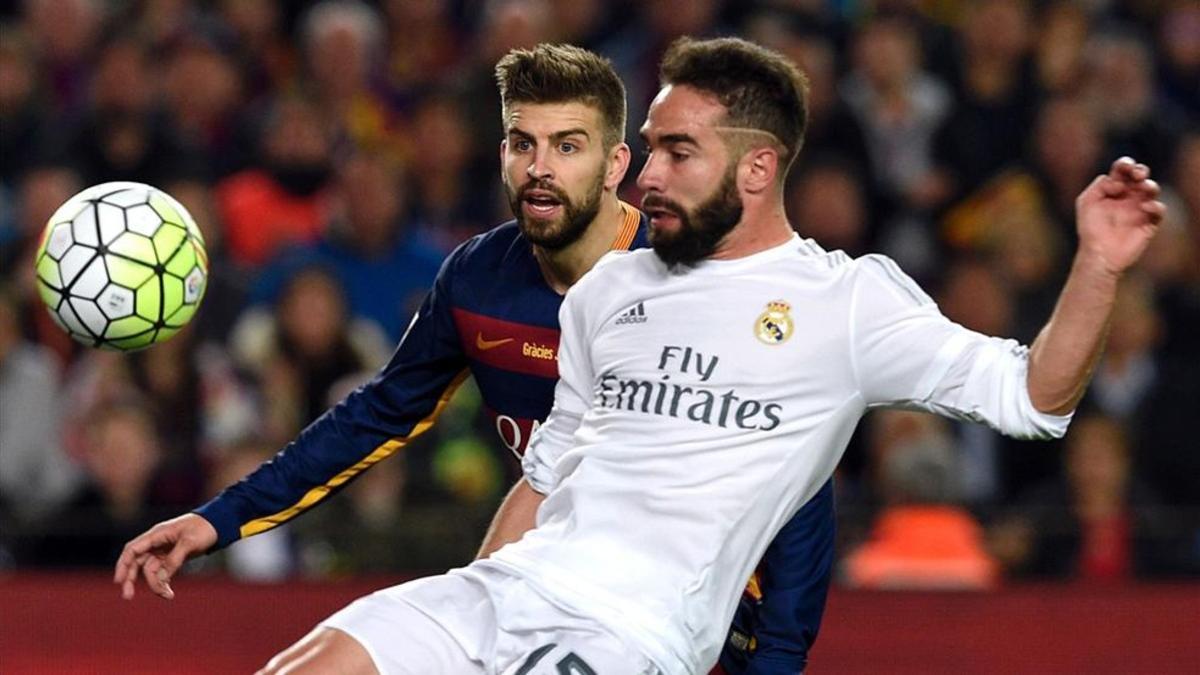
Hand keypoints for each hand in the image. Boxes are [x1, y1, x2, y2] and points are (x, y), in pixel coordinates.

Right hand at [113, 513, 217, 599]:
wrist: (218, 524)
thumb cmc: (203, 528)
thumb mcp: (190, 542)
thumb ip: (174, 559)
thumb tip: (162, 578)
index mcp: (157, 535)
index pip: (133, 550)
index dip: (123, 565)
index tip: (119, 581)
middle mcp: (156, 543)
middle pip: (136, 563)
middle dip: (131, 579)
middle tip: (127, 596)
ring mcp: (163, 552)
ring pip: (150, 571)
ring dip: (155, 584)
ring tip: (168, 595)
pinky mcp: (171, 558)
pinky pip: (162, 573)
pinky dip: (163, 583)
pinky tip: (169, 592)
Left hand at [1075, 157, 1166, 275]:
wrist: (1098, 254)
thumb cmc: (1090, 228)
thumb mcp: (1087, 202)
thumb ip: (1099, 185)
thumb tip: (1118, 182)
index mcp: (1113, 190)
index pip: (1122, 171)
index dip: (1125, 165)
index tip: (1123, 167)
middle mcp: (1128, 197)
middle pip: (1140, 177)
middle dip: (1140, 171)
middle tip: (1137, 174)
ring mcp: (1139, 209)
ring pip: (1152, 190)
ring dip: (1150, 185)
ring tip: (1143, 187)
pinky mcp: (1149, 223)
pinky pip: (1158, 210)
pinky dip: (1155, 205)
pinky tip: (1144, 207)